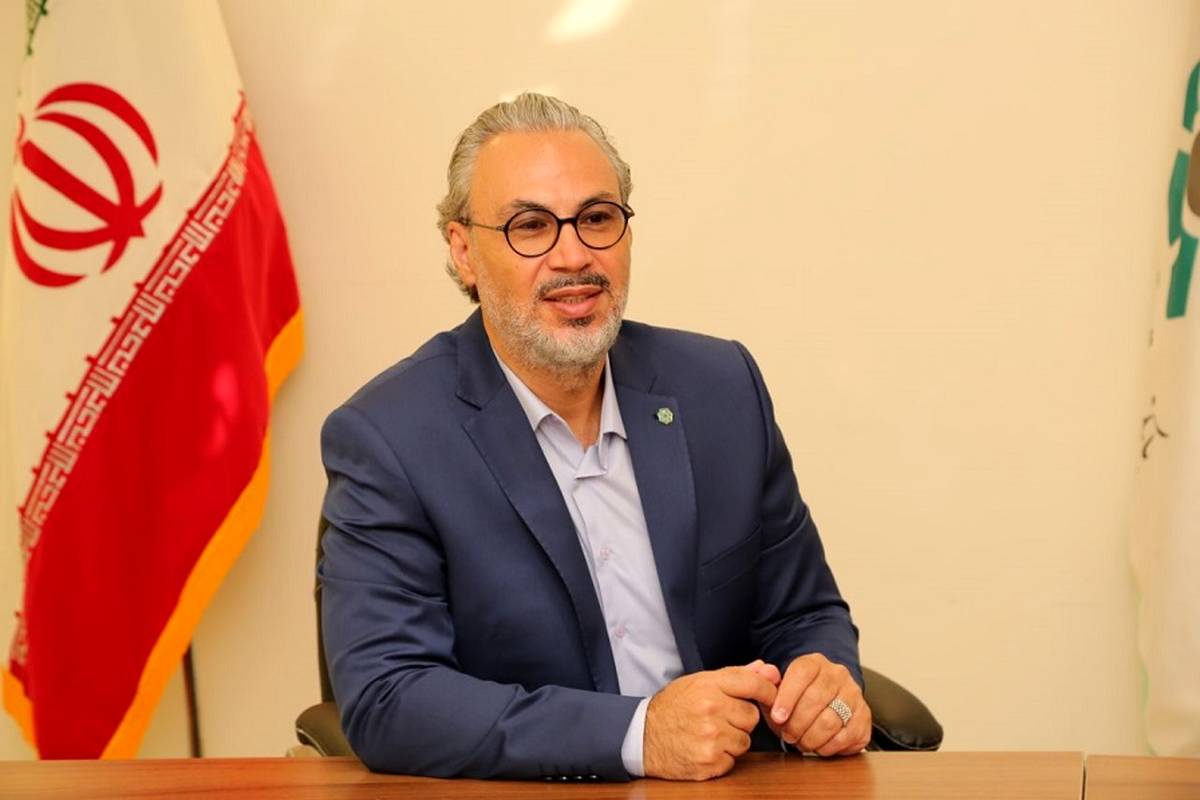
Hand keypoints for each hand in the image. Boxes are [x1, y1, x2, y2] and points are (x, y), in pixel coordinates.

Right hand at [643, 661, 779, 779]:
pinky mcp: (709, 761)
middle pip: (752, 716)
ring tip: (710, 733)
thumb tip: (767, 668)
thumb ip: (735, 675)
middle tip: (720, 718)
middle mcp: (711, 709)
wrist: (642, 736)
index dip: (768, 689)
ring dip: (733, 740)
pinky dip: (722, 757)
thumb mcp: (698, 682)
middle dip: (741, 719)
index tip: (771, 695)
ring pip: (744, 740)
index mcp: (708, 686)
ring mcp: (711, 737)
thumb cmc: (672, 707)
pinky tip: (704, 748)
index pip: (753, 683)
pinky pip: (732, 760)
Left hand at [765, 653, 870, 755]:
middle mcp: (837, 674)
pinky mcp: (864, 716)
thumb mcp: (778, 690)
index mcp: (814, 663)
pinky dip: (829, 747)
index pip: (801, 674)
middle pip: (816, 699)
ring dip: (812, 738)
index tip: (777, 717)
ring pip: (831, 720)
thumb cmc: (796, 700)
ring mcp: (853, 694)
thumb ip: (768, 682)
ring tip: (802, 742)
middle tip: (788, 735)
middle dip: (797, 723)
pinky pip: (846, 736)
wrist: (826, 704)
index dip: (787, 697)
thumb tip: (765, 671)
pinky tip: (819, 746)